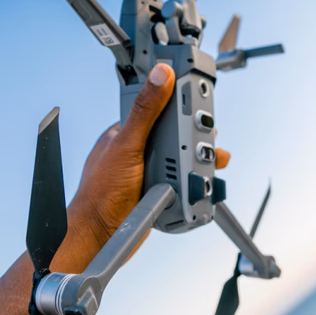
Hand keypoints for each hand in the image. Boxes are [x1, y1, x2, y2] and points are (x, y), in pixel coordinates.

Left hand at [71, 63, 230, 250]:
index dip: (181, 105)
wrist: (100, 238)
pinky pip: (182, 180)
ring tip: (214, 161)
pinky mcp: (158, 190)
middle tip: (211, 138)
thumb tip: (160, 76)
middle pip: (176, 135)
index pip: (159, 110)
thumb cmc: (102, 193)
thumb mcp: (127, 144)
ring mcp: (148, 171)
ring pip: (182, 159)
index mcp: (127, 133)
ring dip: (200, 160)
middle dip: (198, 137)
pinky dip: (195, 180)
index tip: (200, 102)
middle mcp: (139, 150)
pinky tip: (202, 181)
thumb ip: (145, 110)